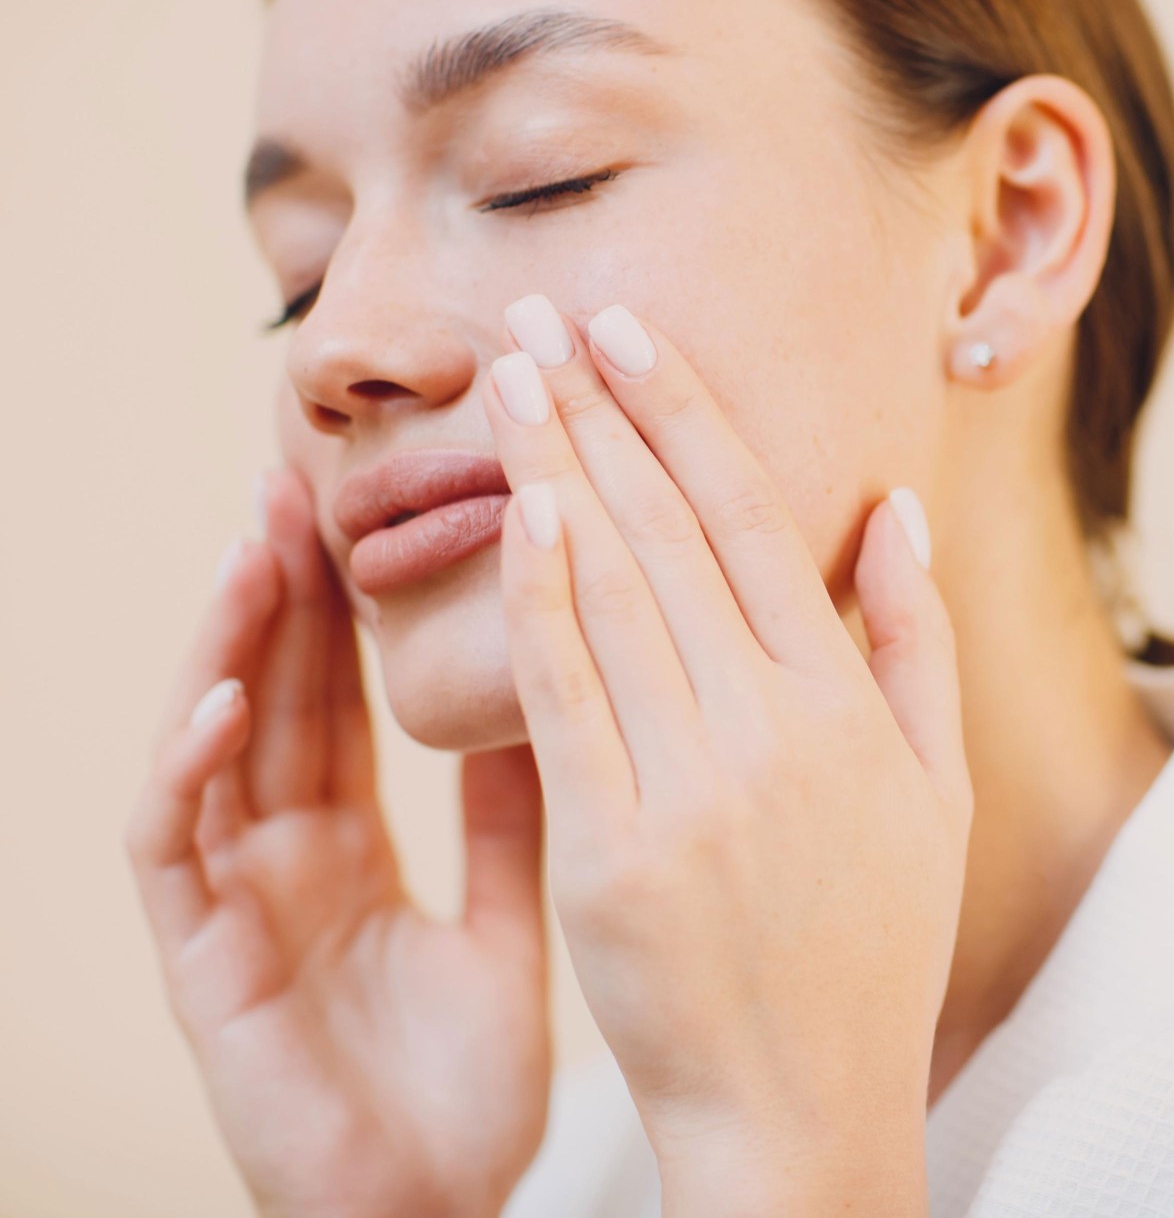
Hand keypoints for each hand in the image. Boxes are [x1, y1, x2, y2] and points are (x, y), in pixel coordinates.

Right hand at [125, 469, 551, 1217]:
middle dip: (286, 591)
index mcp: (356, 847)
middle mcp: (285, 862)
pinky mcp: (202, 968)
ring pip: (213, 747)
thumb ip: (513, 815)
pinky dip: (191, 769)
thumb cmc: (469, 1087)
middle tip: (306, 475)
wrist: (439, 1216)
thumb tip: (552, 694)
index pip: (347, 697)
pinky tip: (227, 698)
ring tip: (262, 544)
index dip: (354, 605)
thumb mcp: (514, 916)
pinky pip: (176, 851)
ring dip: (231, 646)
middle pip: (278, 699)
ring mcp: (236, 909)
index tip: (382, 503)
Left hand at [483, 297, 972, 1214]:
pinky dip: (534, 595)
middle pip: (671, 533)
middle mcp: (771, 729)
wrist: (802, 1109)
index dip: (687, 413)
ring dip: (555, 472)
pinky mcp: (612, 852)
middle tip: (543, 317)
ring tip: (508, 381)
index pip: (757, 521)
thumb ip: (917, 643)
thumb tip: (895, 508)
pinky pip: (564, 698)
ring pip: (612, 593)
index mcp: (846, 707)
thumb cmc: (873, 950)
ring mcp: (689, 788)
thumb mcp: (936, 794)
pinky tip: (508, 514)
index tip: (631, 332)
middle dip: (600, 411)